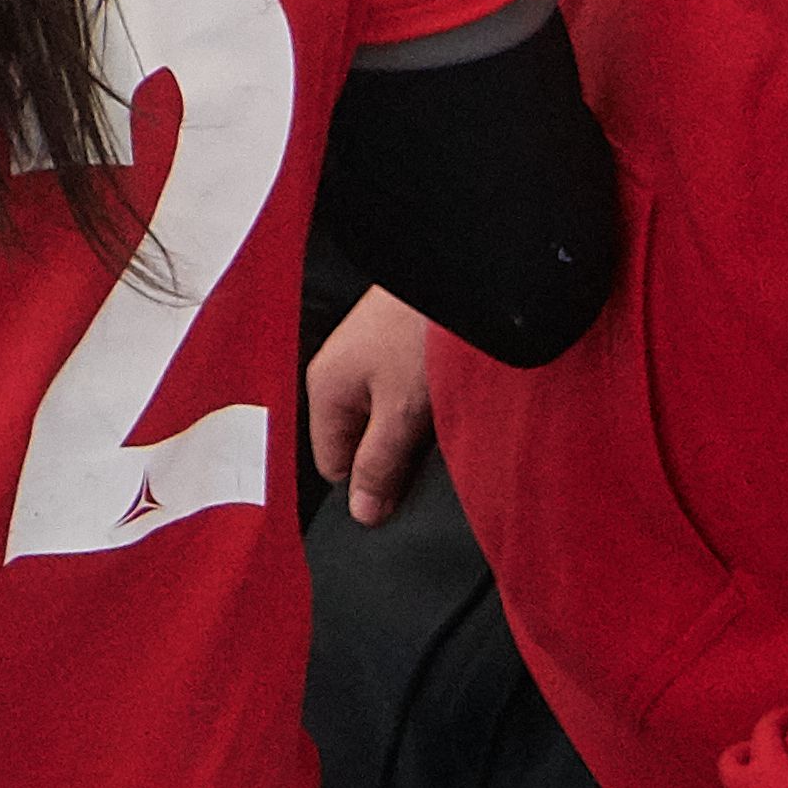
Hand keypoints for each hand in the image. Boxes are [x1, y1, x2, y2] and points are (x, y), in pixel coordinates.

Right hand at [309, 287, 438, 524]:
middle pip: (360, 442)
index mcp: (325, 388)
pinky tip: (451, 397)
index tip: (402, 496)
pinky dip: (429, 404)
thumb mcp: (400, 413)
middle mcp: (341, 373)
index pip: (333, 466)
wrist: (462, 276)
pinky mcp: (400, 348)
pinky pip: (407, 395)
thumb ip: (378, 465)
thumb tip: (362, 511)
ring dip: (417, 429)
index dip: (368, 487)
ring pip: (388, 420)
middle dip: (395, 457)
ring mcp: (370, 358)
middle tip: (429, 454)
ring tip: (444, 420)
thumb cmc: (421, 329)